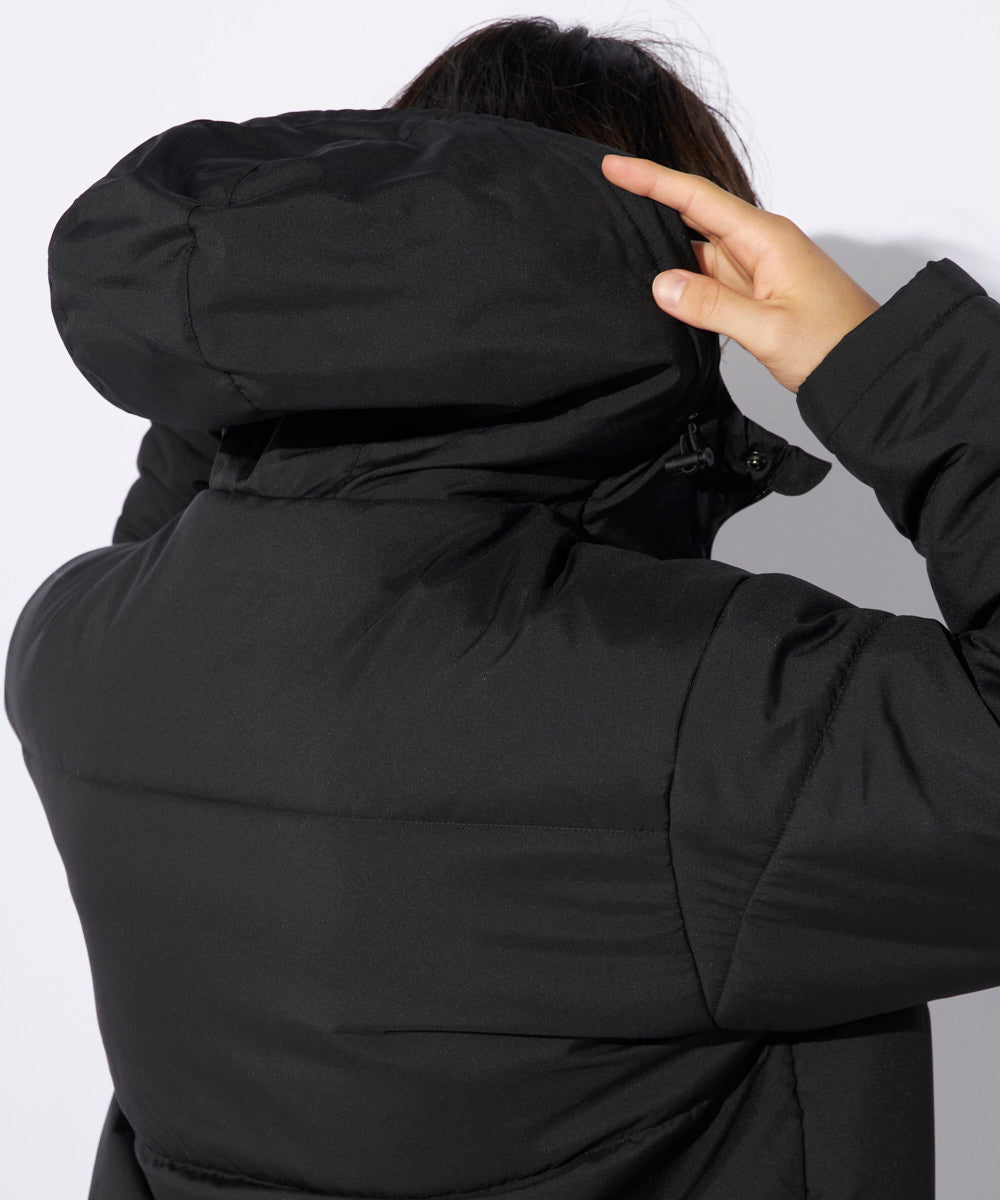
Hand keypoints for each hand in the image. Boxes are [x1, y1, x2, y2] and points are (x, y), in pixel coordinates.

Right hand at [601, 154, 880, 393]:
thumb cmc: (834, 345)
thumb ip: (713, 306)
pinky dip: (682, 279)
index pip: (697, 198)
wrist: (869, 369)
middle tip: (603, 192)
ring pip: (698, 249)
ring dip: (663, 247)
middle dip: (650, 202)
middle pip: (694, 214)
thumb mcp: (768, 329)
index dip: (652, 180)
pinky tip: (658, 286)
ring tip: (617, 239)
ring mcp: (757, 269)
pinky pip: (709, 277)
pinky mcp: (755, 293)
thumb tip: (662, 284)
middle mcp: (760, 245)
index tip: (614, 166)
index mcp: (766, 239)